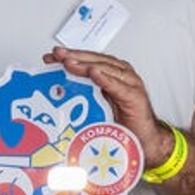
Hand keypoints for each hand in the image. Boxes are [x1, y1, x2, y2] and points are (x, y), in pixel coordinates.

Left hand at [44, 47, 166, 157]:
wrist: (144, 139)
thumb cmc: (123, 122)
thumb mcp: (96, 106)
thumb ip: (82, 95)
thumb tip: (56, 92)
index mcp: (110, 74)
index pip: (87, 60)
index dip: (69, 56)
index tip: (50, 57)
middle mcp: (120, 74)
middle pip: (95, 60)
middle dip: (74, 56)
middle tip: (58, 55)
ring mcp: (129, 83)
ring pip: (106, 69)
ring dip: (86, 65)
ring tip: (71, 63)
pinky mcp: (135, 97)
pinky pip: (119, 86)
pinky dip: (106, 79)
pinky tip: (95, 74)